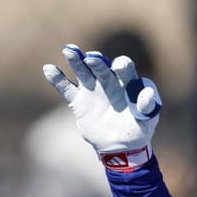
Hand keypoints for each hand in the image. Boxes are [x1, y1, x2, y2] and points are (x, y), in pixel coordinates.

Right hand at [42, 44, 161, 171]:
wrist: (119, 145)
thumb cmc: (137, 129)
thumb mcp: (147, 121)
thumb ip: (147, 106)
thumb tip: (147, 94)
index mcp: (128, 83)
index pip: (125, 69)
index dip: (122, 66)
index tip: (118, 66)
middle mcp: (109, 81)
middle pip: (102, 67)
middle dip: (97, 62)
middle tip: (91, 58)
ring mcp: (93, 89)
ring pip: (83, 72)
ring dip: (76, 61)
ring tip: (69, 50)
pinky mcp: (79, 100)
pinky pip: (66, 88)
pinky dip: (57, 79)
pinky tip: (49, 69)